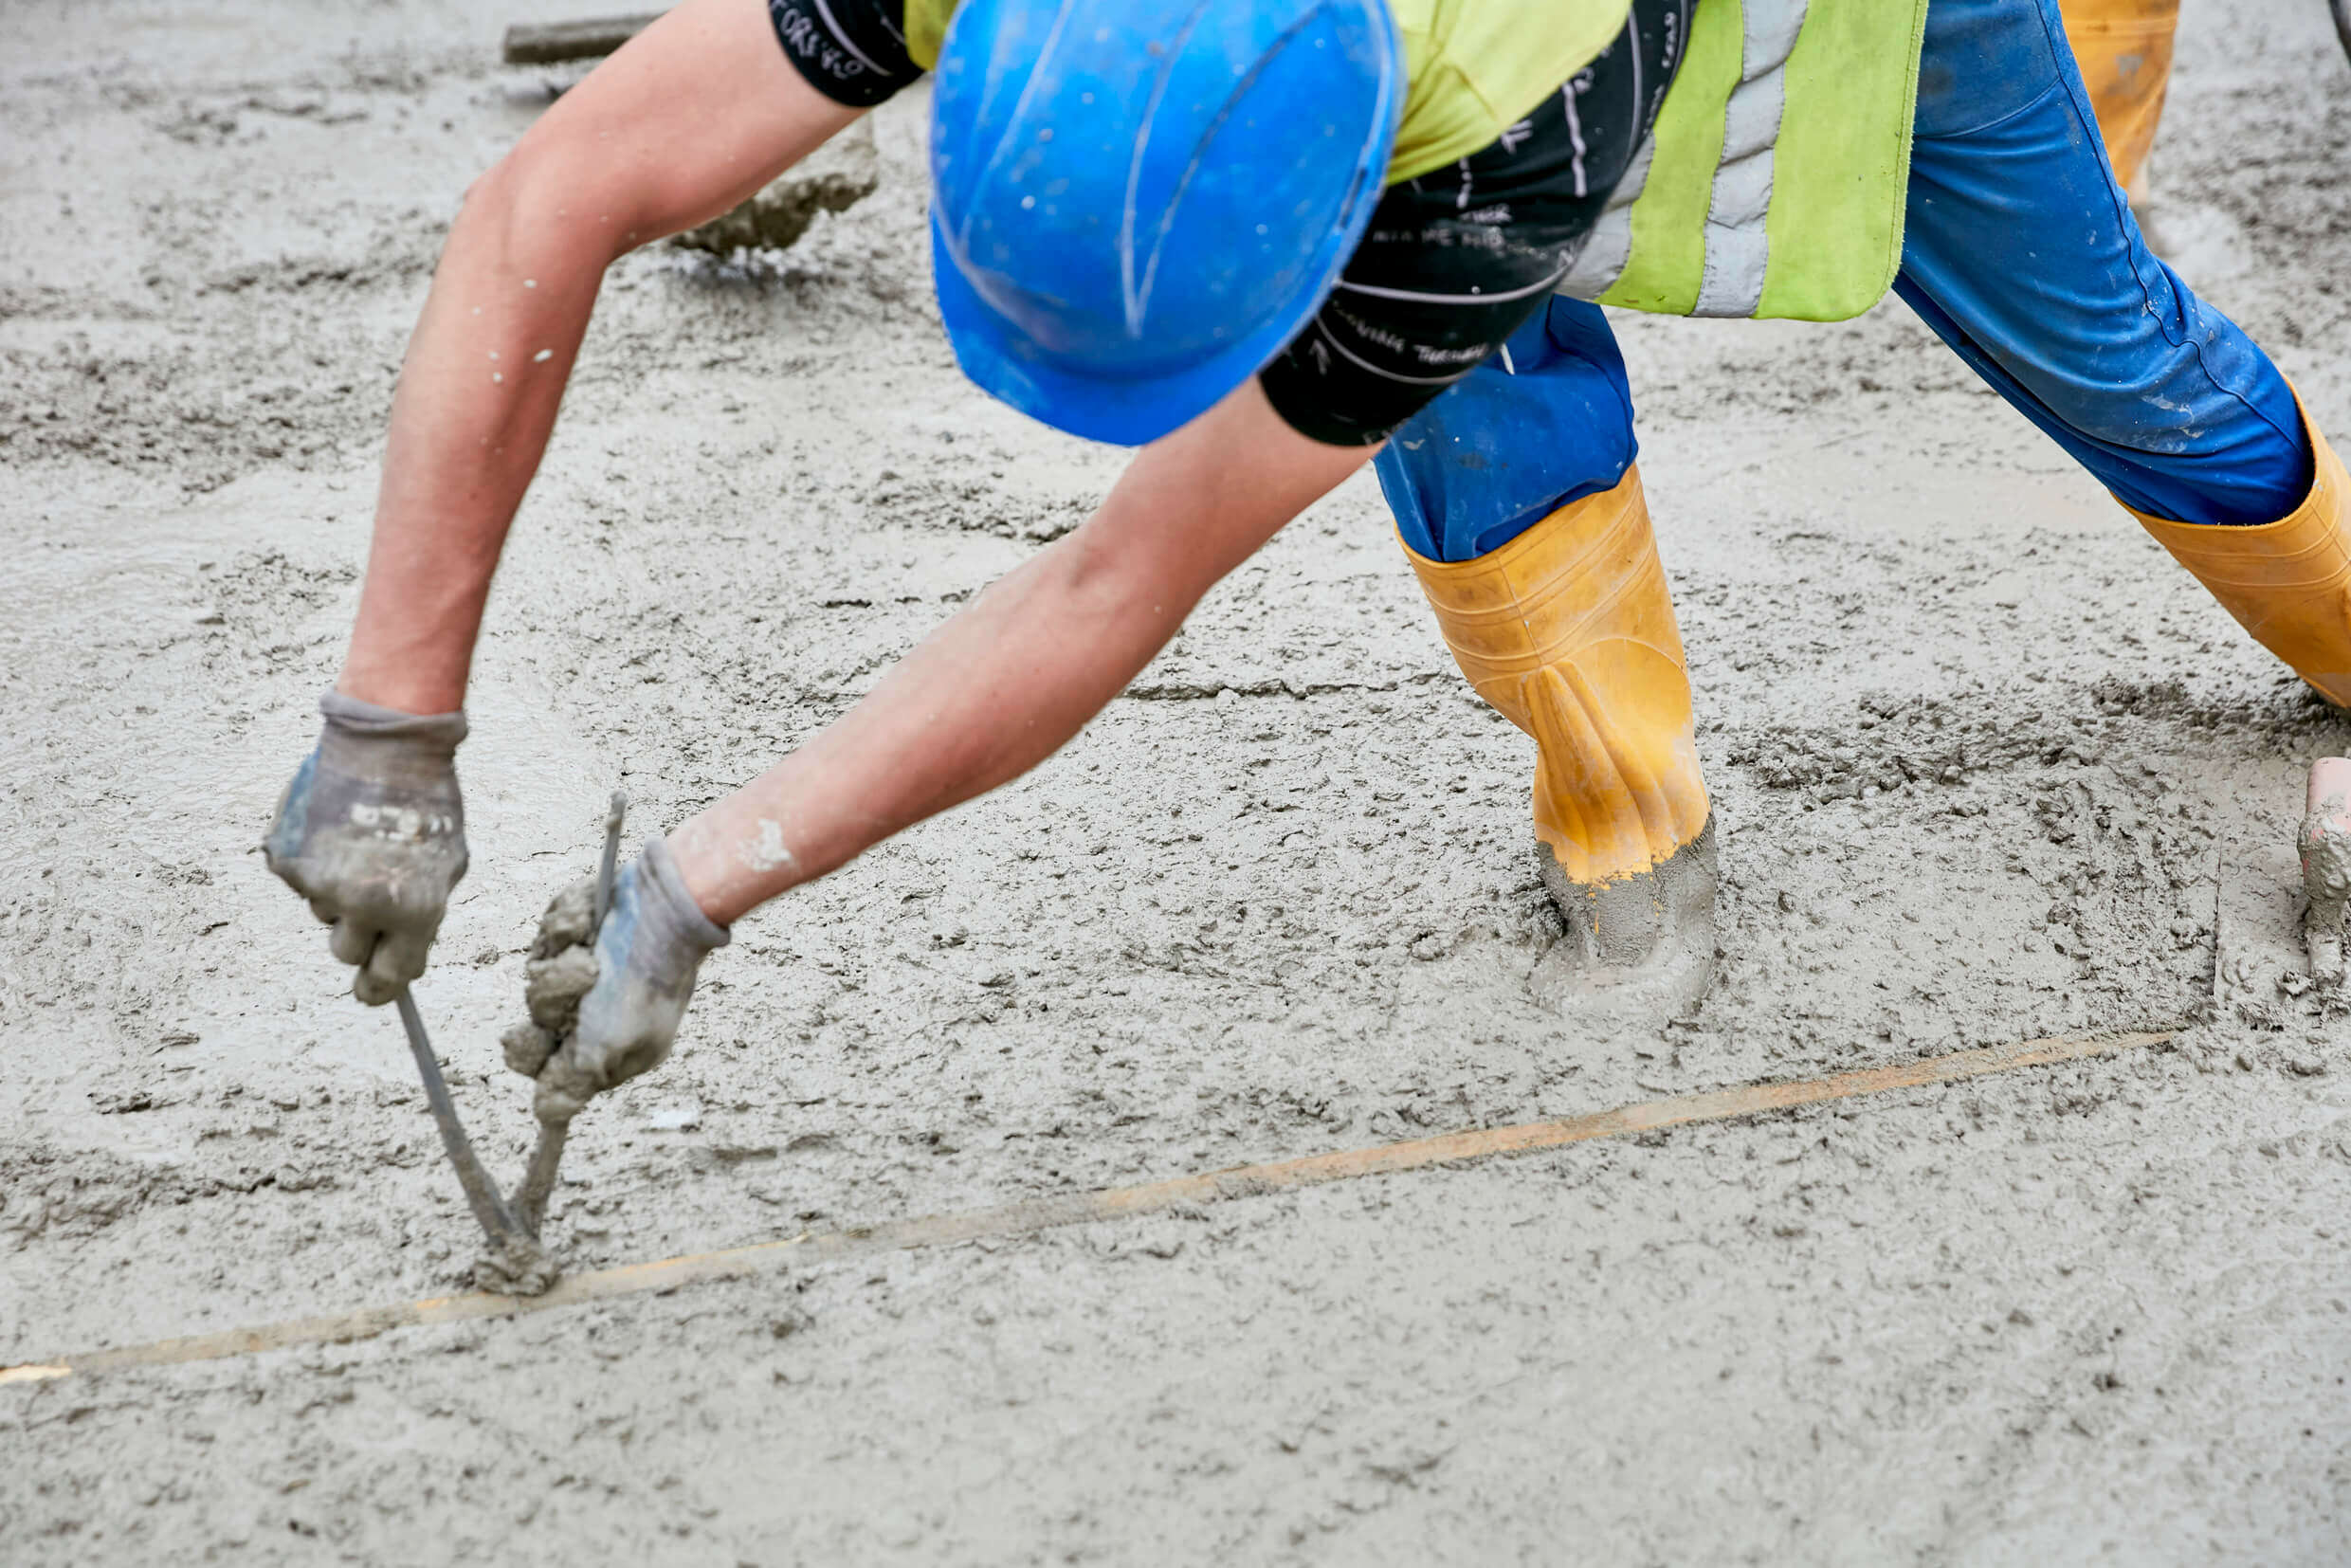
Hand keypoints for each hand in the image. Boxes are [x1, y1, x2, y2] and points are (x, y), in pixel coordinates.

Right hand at [265, 690, 467, 1004]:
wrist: (387, 744)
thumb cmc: (427, 804)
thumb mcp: (447, 865)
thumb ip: (422, 915)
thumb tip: (399, 958)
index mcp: (411, 912)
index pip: (391, 976)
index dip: (381, 989)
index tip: (373, 993)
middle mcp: (360, 904)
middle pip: (348, 952)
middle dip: (360, 934)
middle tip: (369, 899)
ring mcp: (317, 883)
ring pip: (323, 911)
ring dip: (338, 891)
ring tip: (361, 842)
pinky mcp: (285, 859)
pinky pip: (300, 880)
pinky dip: (314, 862)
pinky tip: (334, 827)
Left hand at [503, 838, 728, 1123]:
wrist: (670, 910)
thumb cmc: (646, 984)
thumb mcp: (611, 1046)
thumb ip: (573, 1081)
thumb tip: (549, 1116)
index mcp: (603, 1044)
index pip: (546, 1062)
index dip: (531, 1055)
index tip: (529, 1037)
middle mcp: (592, 1007)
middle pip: (537, 1015)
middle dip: (551, 997)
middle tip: (578, 980)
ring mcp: (585, 963)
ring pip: (538, 971)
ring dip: (562, 963)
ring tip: (590, 954)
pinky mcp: (581, 926)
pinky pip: (551, 930)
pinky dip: (569, 924)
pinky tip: (592, 921)